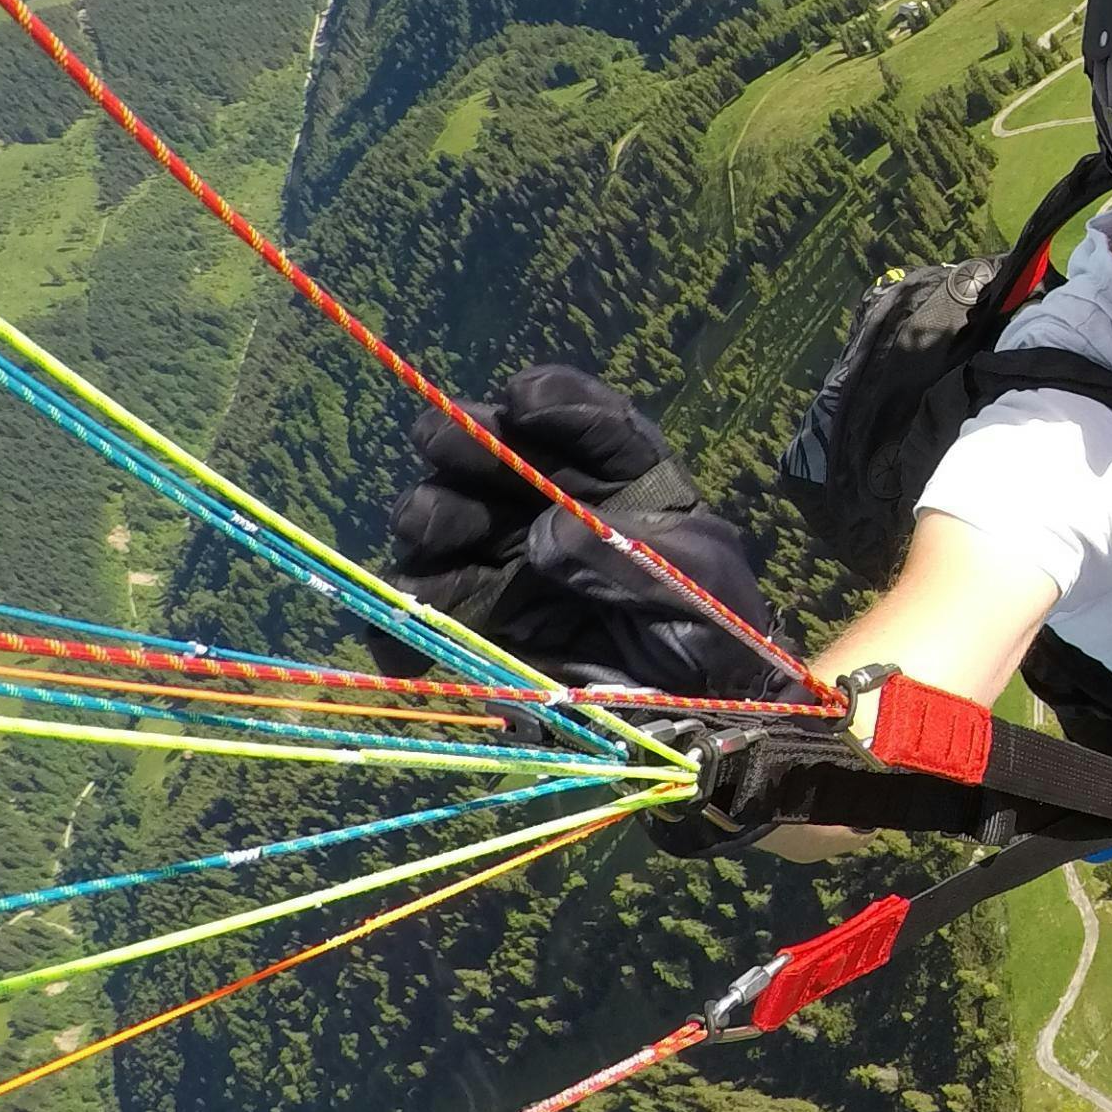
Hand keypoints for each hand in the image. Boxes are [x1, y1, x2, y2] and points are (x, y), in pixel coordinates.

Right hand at [379, 364, 802, 701]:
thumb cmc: (713, 629)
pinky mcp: (478, 615)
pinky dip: (397, 623)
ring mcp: (508, 554)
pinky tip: (400, 639)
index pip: (588, 422)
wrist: (695, 711)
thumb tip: (544, 535)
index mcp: (625, 475)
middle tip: (444, 441)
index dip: (555, 401)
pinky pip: (421, 610)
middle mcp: (553, 501)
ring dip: (430, 516)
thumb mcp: (692, 581)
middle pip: (495, 452)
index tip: (524, 400)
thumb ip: (625, 553)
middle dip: (465, 439)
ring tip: (429, 531)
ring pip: (444, 518)